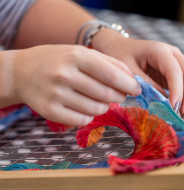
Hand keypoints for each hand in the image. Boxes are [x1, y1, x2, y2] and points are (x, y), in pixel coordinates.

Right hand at [10, 45, 141, 125]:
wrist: (23, 72)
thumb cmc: (61, 61)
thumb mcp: (83, 53)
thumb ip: (110, 63)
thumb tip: (134, 80)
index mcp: (76, 56)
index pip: (111, 75)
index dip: (129, 85)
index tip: (138, 89)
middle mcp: (64, 74)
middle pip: (106, 95)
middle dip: (120, 97)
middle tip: (121, 95)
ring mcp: (55, 94)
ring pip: (96, 109)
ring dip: (105, 106)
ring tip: (101, 99)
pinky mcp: (49, 111)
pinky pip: (82, 120)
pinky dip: (90, 115)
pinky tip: (86, 107)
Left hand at [93, 29, 183, 120]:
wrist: (121, 47)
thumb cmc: (121, 57)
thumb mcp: (127, 71)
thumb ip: (145, 84)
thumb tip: (163, 101)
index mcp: (159, 50)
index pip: (174, 71)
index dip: (177, 90)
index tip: (174, 109)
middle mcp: (174, 53)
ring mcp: (180, 61)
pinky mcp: (181, 70)